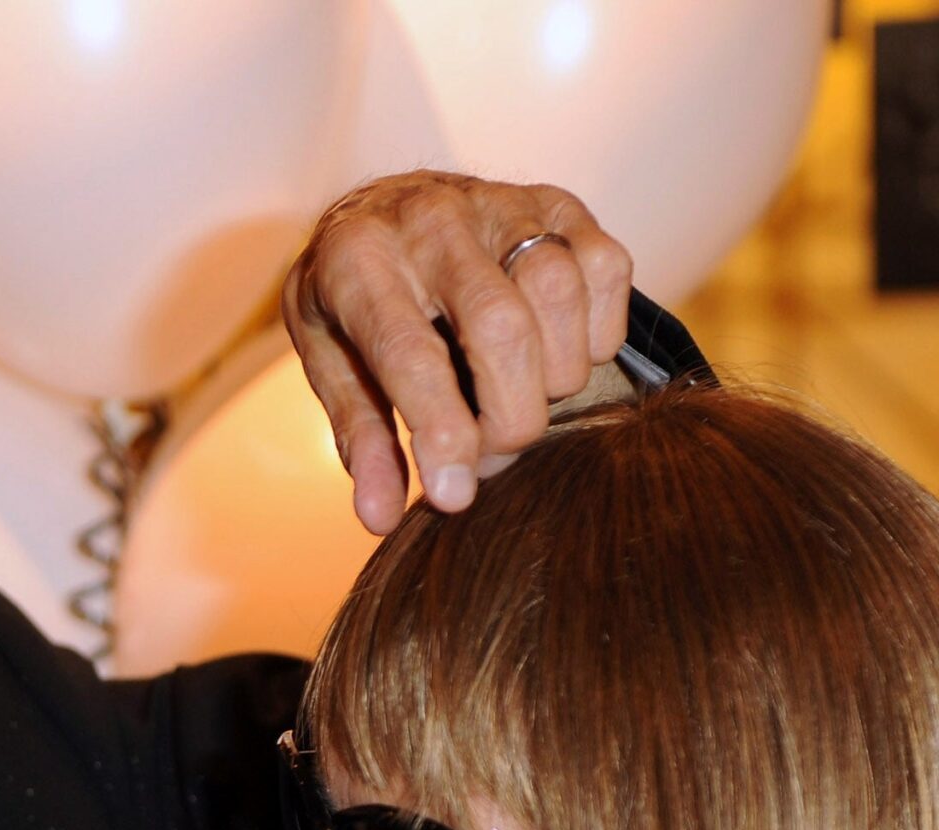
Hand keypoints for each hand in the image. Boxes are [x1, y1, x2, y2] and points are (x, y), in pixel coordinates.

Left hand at [282, 172, 633, 533]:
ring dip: (558, 374)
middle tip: (494, 453)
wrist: (378, 209)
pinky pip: (606, 266)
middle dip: (511, 415)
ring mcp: (500, 203)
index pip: (409, 353)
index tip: (456, 497)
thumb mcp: (331, 363)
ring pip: (558, 292)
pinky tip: (561, 351)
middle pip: (501, 325)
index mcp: (357, 261)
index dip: (442, 432)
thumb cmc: (353, 301)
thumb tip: (381, 519)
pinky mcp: (556, 202)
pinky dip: (599, 329)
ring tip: (523, 400)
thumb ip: (360, 437)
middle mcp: (430, 219)